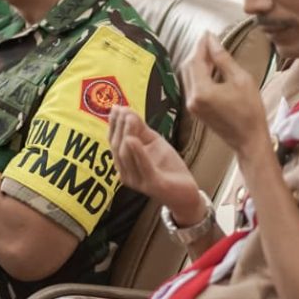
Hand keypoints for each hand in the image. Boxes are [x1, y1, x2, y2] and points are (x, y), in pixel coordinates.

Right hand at [108, 105, 203, 223]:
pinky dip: (137, 153)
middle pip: (118, 147)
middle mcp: (126, 173)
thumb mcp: (153, 143)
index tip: (115, 107)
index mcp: (125, 163)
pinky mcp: (152, 185)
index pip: (114, 141)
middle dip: (119, 127)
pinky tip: (133, 140)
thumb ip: (140, 129)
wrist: (185, 192)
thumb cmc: (167, 167)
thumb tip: (126, 110)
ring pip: (126, 155)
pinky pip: (143, 167)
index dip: (113, 124)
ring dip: (126, 134)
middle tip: (123, 110)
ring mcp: (137, 181)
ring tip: (129, 119)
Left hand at [182, 33, 268, 160]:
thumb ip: (223, 59)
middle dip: (198, 52)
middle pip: (188, 67)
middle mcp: (192, 98)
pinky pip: (192, 86)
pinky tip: (210, 68)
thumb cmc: (250, 110)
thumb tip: (212, 41)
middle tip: (210, 41)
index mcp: (202, 91)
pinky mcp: (195, 109)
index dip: (201, 45)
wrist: (248, 139)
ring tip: (211, 52)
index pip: (196, 60)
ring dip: (197, 62)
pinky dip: (199, 74)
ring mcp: (191, 105)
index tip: (208, 33)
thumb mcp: (241, 79)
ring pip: (188, 76)